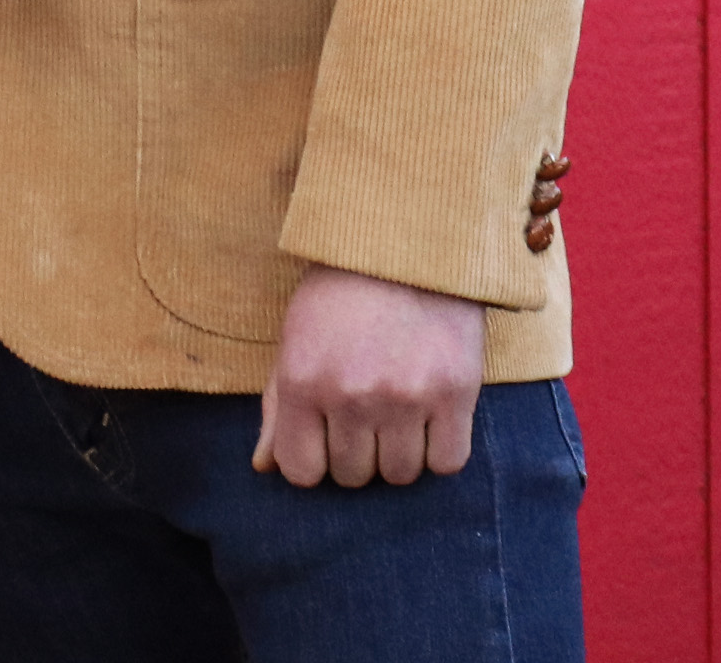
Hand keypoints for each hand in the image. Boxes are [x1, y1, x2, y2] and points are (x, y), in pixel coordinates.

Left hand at [253, 263, 487, 488]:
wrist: (407, 245)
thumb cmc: (339, 295)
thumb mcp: (295, 341)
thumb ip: (278, 408)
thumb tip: (264, 469)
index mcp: (302, 382)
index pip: (301, 471)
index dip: (314, 460)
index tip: (326, 438)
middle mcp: (351, 395)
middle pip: (353, 476)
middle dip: (356, 452)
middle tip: (366, 413)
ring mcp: (405, 397)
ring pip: (400, 475)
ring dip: (398, 453)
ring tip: (399, 412)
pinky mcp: (455, 393)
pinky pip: (447, 463)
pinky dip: (440, 449)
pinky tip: (432, 416)